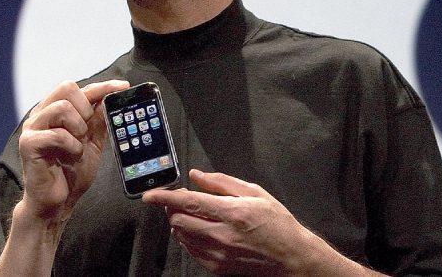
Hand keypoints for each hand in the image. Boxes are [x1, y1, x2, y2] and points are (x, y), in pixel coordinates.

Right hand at [18, 79, 128, 222]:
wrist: (57, 202)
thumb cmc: (71, 172)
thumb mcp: (92, 142)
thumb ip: (98, 120)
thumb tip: (111, 97)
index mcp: (55, 111)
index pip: (79, 88)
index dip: (102, 86)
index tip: (122, 87)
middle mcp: (42, 115)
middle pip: (66, 87)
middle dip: (85, 107)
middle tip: (87, 130)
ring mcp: (32, 128)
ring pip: (61, 107)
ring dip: (78, 127)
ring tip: (79, 144)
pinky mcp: (28, 144)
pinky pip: (57, 134)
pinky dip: (72, 145)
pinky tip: (72, 155)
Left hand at [142, 169, 335, 275]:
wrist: (291, 258)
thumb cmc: (278, 224)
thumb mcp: (255, 193)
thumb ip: (222, 182)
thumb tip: (197, 175)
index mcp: (232, 212)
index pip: (188, 202)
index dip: (164, 196)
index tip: (150, 194)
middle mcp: (222, 234)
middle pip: (178, 220)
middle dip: (172, 208)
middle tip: (180, 200)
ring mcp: (218, 254)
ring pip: (181, 236)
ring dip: (180, 222)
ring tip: (194, 214)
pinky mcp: (217, 267)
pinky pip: (190, 250)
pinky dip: (189, 237)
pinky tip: (202, 230)